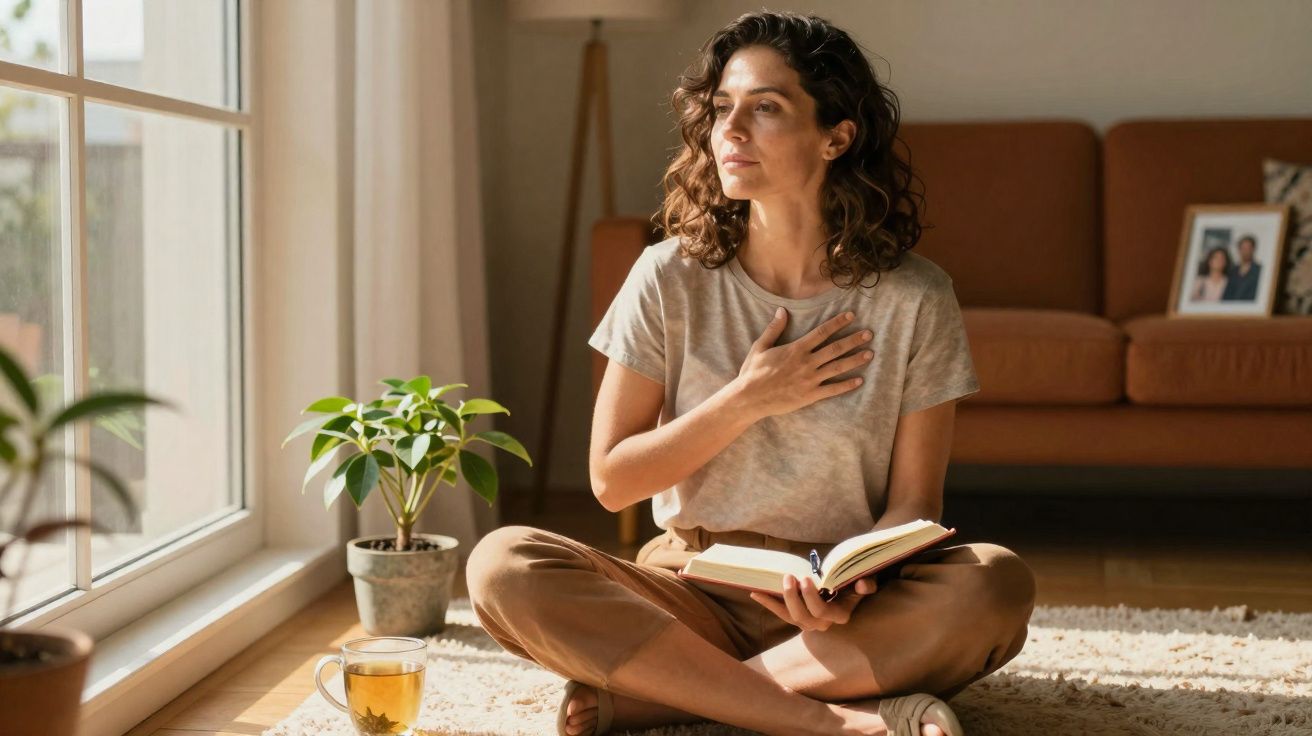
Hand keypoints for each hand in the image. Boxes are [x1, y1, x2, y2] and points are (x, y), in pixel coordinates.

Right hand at [731, 308, 873, 420]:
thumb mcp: (760, 347)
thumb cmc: (752, 373)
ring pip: (838, 367)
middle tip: (869, 334)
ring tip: (870, 354)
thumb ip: (774, 329)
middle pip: (835, 348)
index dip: (838, 323)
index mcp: (796, 349)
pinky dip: (847, 385)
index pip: (822, 332)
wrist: (749, 398)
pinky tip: (859, 380)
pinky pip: (833, 389)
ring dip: (855, 360)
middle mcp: (806, 362)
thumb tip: (782, 310)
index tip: (851, 316)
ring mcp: (810, 380)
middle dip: (854, 340)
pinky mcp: (810, 395)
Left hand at [749, 574, 878, 631]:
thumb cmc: (857, 582)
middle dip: (793, 597)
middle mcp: (823, 624)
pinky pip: (781, 614)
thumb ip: (867, 584)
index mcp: (840, 615)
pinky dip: (768, 603)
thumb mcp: (867, 581)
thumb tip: (862, 584)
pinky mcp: (797, 618)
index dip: (811, 598)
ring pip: (790, 617)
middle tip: (790, 577)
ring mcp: (809, 623)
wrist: (849, 586)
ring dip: (779, 600)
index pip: (822, 612)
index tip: (805, 578)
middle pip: (804, 616)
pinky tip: (755, 593)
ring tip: (773, 583)